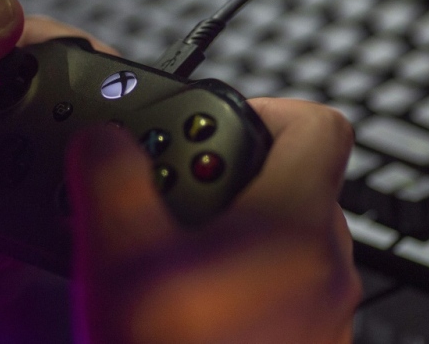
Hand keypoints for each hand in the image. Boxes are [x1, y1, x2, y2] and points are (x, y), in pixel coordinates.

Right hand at [67, 99, 360, 342]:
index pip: (317, 125)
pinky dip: (239, 273)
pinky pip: (281, 282)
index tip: (218, 126)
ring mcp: (323, 308)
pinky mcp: (306, 341)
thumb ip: (108, 176)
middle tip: (168, 198)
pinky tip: (188, 300)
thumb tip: (102, 139)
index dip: (267, 108)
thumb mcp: (119, 257)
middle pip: (289, 179)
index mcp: (295, 227)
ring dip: (227, 227)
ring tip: (167, 252)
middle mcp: (326, 265)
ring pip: (281, 234)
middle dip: (225, 178)